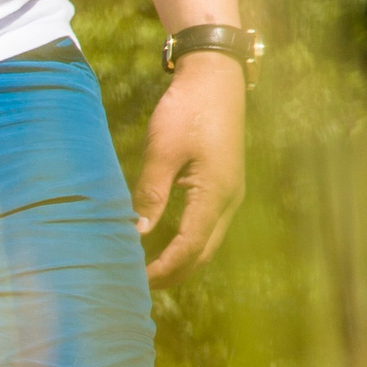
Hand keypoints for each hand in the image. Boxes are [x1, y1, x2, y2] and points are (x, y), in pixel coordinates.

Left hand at [135, 52, 246, 285]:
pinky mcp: (222, 183)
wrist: (215, 77)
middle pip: (204, 252)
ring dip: (182, 261)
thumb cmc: (186, 110)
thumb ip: (150, 193)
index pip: (190, 247)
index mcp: (215, 193)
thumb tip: (138, 233)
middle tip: (139, 288)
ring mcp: (229, 191)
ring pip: (207, 241)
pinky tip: (163, 245)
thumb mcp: (162, 152)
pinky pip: (207, 225)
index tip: (137, 283)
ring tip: (149, 274)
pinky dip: (187, 242)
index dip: (164, 270)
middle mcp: (229, 198)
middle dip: (174, 273)